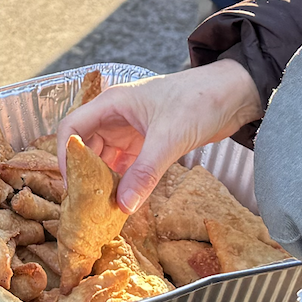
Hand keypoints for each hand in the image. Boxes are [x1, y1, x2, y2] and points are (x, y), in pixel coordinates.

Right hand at [59, 59, 262, 211]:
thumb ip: (145, 172)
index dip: (66, 155)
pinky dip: (123, 181)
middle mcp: (116, 116)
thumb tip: (123, 206)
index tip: (71, 184)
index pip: (72, 127)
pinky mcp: (147, 142)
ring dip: (104, 180)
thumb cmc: (199, 100)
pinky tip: (125, 200)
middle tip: (87, 203)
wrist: (235, 94)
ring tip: (103, 206)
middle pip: (86, 146)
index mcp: (112, 103)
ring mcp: (131, 129)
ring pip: (105, 157)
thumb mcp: (169, 137)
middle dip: (84, 173)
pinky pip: (126, 164)